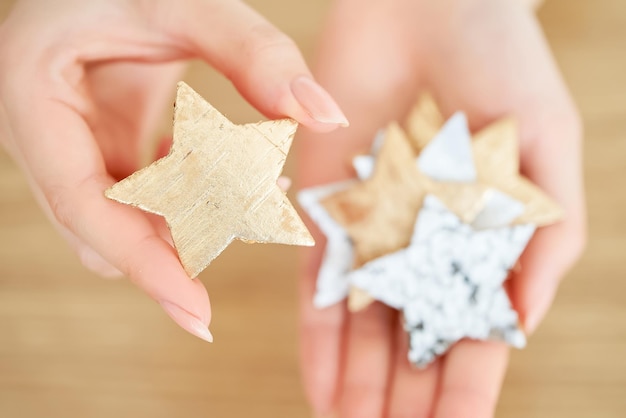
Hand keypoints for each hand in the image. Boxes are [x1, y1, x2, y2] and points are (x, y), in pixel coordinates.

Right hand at [0, 0, 346, 341]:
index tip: (198, 315)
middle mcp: (41, 132)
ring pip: (127, 217)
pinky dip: (189, 191)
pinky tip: (228, 167)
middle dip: (183, 234)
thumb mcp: (184, 1)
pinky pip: (140, 193)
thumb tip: (324, 115)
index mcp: (32, 98)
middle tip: (264, 210)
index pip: (81, 206)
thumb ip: (255, 53)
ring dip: (194, 213)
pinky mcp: (99, 143)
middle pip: (107, 226)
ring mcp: (69, 142)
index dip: (142, 263)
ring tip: (262, 181)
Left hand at [298, 0, 585, 415]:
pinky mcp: (324, 211)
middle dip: (405, 402)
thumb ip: (540, 238)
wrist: (429, 9)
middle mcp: (424, 248)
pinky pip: (319, 287)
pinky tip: (320, 390)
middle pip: (412, 343)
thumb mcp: (543, 153)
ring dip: (358, 387)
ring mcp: (371, 233)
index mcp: (481, 243)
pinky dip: (320, 340)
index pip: (474, 333)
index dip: (468, 389)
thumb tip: (518, 324)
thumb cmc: (501, 68)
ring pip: (363, 329)